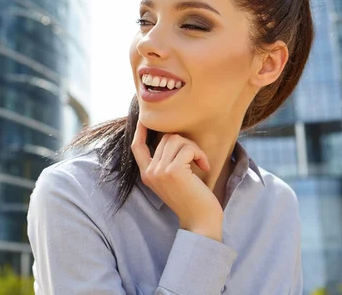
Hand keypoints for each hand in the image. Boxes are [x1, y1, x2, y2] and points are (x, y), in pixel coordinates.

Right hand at [131, 120, 223, 240]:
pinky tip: (205, 167)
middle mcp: (150, 172)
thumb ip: (166, 162)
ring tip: (201, 163)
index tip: (145, 120)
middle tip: (197, 159)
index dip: (140, 131)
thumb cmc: (193, 199)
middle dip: (186, 143)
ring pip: (176, 139)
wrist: (201, 221)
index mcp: (147, 175)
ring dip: (194, 148)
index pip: (137, 147)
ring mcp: (160, 171)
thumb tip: (171, 137)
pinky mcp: (173, 171)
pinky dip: (200, 154)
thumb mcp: (173, 180)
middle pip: (165, 138)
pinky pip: (188, 148)